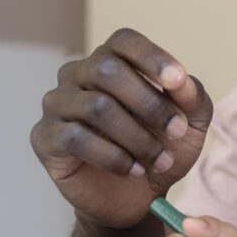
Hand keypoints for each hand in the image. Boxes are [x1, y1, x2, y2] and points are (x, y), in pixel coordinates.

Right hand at [30, 28, 213, 228]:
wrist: (137, 195)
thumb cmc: (162, 146)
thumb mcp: (191, 123)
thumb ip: (192, 97)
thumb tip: (183, 82)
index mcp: (112, 61)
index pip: (124, 41)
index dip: (151, 57)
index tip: (177, 80)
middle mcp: (77, 75)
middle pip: (107, 70)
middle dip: (150, 104)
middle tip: (177, 132)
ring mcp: (57, 104)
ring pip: (95, 107)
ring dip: (137, 137)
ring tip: (160, 161)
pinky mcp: (44, 137)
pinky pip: (76, 138)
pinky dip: (114, 157)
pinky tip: (134, 170)